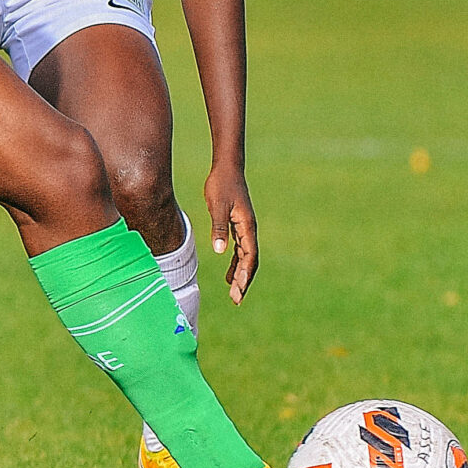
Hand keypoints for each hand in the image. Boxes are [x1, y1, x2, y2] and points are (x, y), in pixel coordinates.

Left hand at [202, 162, 258, 304]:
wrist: (226, 168)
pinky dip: (236, 264)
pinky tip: (229, 276)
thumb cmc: (221, 185)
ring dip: (241, 276)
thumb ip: (219, 227)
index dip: (244, 274)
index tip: (239, 290)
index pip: (249, 256)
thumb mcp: (217, 205)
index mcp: (247, 226)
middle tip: (236, 300)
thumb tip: (219, 251)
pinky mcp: (239, 226)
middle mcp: (249, 230)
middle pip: (250, 261)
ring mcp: (245, 229)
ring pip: (246, 258)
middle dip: (244, 281)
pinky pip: (240, 251)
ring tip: (234, 294)